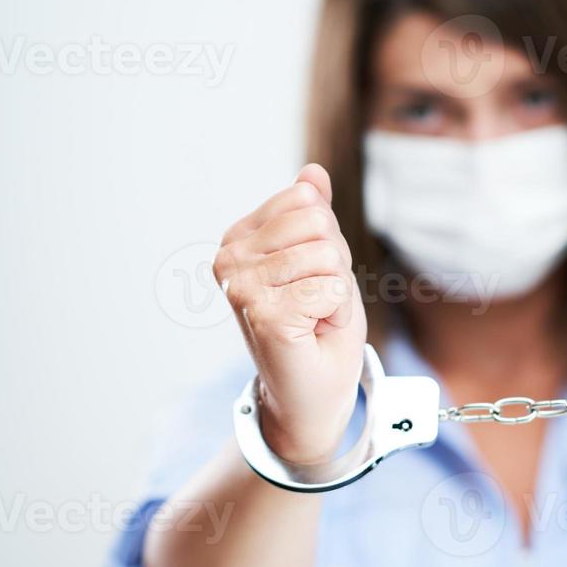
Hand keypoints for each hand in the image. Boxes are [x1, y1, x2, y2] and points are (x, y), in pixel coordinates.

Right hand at [214, 164, 366, 462]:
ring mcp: (242, 286)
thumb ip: (315, 215)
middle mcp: (230, 258)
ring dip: (336, 291)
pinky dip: (336, 313)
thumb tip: (313, 172)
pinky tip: (313, 332)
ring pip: (328, 255)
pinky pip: (333, 288)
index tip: (311, 278)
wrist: (311, 394)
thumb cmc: (317, 328)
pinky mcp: (264, 313)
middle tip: (316, 301)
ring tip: (314, 317)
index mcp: (238, 238)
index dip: (328, 241)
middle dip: (335, 265)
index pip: (308, 201)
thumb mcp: (323, 260)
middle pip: (319, 224)